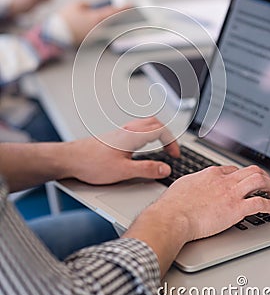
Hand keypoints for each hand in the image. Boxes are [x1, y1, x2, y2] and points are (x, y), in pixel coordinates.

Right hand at [58, 0, 129, 44]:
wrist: (55, 35)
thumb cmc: (65, 19)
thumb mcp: (76, 5)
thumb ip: (87, 5)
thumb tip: (91, 7)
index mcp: (96, 18)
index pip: (114, 11)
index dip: (123, 7)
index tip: (131, 4)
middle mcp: (98, 29)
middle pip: (110, 19)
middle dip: (113, 13)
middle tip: (120, 8)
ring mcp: (93, 36)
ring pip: (101, 25)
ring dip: (99, 20)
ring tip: (89, 16)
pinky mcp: (88, 40)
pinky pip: (93, 30)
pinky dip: (92, 26)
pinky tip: (83, 24)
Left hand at [60, 117, 179, 183]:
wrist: (70, 159)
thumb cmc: (91, 164)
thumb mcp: (123, 171)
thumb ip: (146, 170)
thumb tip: (165, 169)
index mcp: (132, 136)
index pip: (161, 130)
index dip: (172, 142)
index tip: (174, 156)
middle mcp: (127, 130)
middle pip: (155, 122)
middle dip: (167, 135)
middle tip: (171, 150)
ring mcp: (120, 132)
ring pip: (145, 124)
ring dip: (157, 133)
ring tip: (161, 147)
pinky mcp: (115, 136)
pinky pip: (137, 129)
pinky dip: (147, 135)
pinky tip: (142, 147)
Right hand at [125, 164, 269, 275]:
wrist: (172, 217)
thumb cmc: (173, 205)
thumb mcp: (183, 185)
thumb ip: (193, 183)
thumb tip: (192, 186)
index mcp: (210, 174)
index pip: (232, 169)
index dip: (241, 175)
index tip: (243, 181)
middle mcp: (223, 180)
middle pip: (250, 170)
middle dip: (261, 176)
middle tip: (265, 184)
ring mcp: (230, 193)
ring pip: (259, 180)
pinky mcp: (236, 208)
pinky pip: (260, 203)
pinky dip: (269, 205)